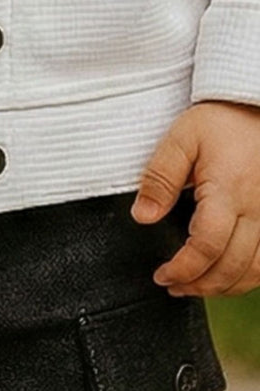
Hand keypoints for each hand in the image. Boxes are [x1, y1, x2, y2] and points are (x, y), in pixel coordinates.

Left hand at [131, 101, 259, 296]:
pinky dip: (246, 278)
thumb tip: (142, 216)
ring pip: (254, 271)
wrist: (258, 104)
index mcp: (229, 189)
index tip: (162, 275)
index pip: (208, 245)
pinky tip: (224, 277)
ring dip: (222, 287)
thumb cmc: (223, 120)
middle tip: (172, 285)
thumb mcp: (182, 138)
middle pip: (231, 266)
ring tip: (195, 286)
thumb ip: (160, 178)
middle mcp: (257, 206)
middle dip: (198, 285)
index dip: (183, 269)